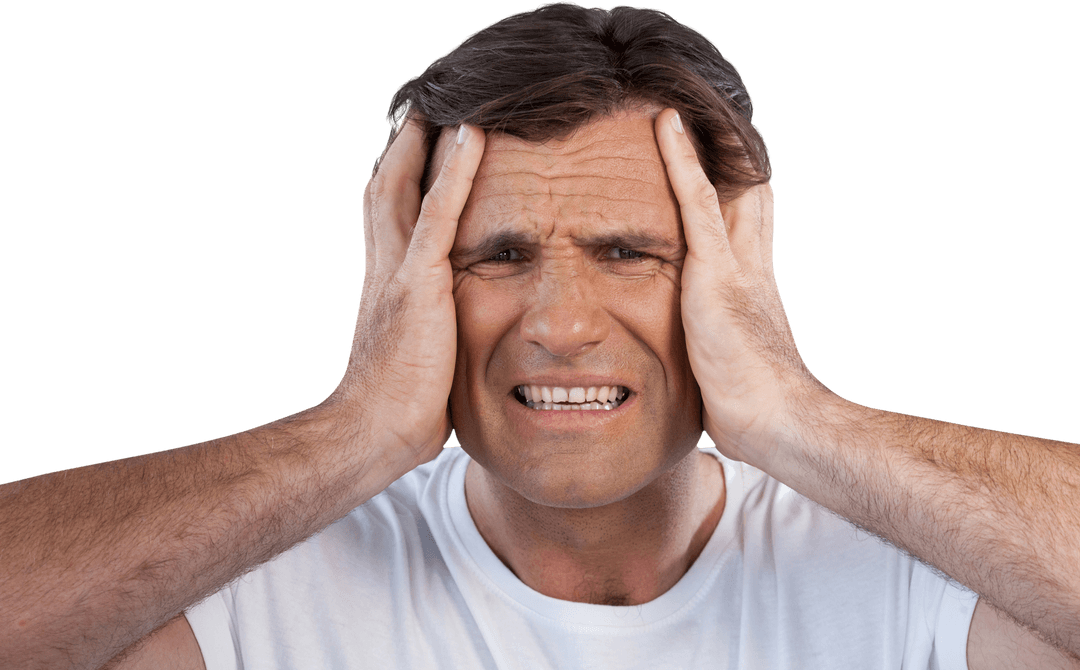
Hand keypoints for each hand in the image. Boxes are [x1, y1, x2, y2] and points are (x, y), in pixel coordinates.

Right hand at [331, 121, 485, 469]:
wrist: (372, 432)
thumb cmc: (400, 405)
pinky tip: (469, 135)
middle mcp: (383, 265)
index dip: (401, 175)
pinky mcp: (416, 283)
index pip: (389, 213)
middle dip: (404, 145)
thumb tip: (456, 333)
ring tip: (449, 100)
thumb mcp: (420, 353)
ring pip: (405, 186)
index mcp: (385, 280)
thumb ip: (433, 327)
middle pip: (386, 187)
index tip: (418, 145)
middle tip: (426, 106)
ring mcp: (396, 270)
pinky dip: (454, 172)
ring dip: (424, 141)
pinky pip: (438, 214)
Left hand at [654, 109, 819, 471]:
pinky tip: (666, 124)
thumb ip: (716, 355)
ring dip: (704, 144)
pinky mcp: (715, 272)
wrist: (778, 422)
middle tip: (709, 115)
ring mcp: (734, 265)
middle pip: (746, 195)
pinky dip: (680, 160)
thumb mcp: (728, 370)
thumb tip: (706, 377)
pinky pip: (695, 201)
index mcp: (752, 287)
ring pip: (722, 185)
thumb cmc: (753, 409)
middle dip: (731, 157)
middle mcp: (750, 266)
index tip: (724, 160)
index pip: (747, 224)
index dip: (739, 189)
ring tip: (680, 104)